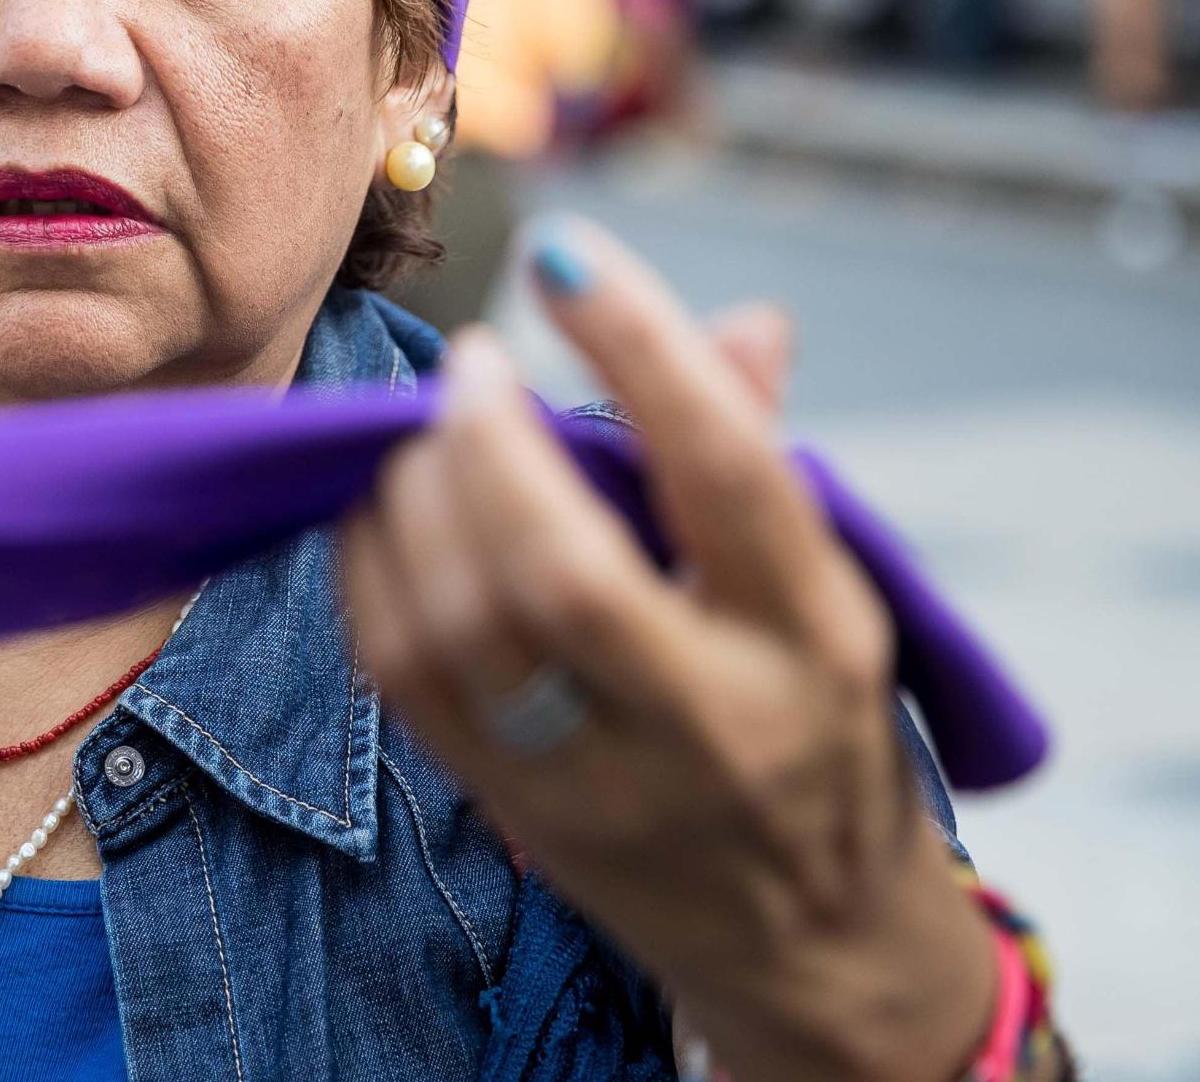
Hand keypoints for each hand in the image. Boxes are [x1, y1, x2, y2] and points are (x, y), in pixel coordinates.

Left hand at [337, 220, 999, 1081]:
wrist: (813, 943)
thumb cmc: (813, 728)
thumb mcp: (828, 599)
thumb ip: (761, 458)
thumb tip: (745, 320)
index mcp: (815, 639)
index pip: (730, 474)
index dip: (643, 349)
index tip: (567, 255)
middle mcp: (715, 719)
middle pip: (566, 571)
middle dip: (490, 444)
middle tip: (473, 364)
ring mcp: (605, 782)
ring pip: (467, 628)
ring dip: (415, 498)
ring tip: (421, 431)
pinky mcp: (515, 814)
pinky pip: (405, 677)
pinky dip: (371, 569)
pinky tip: (378, 507)